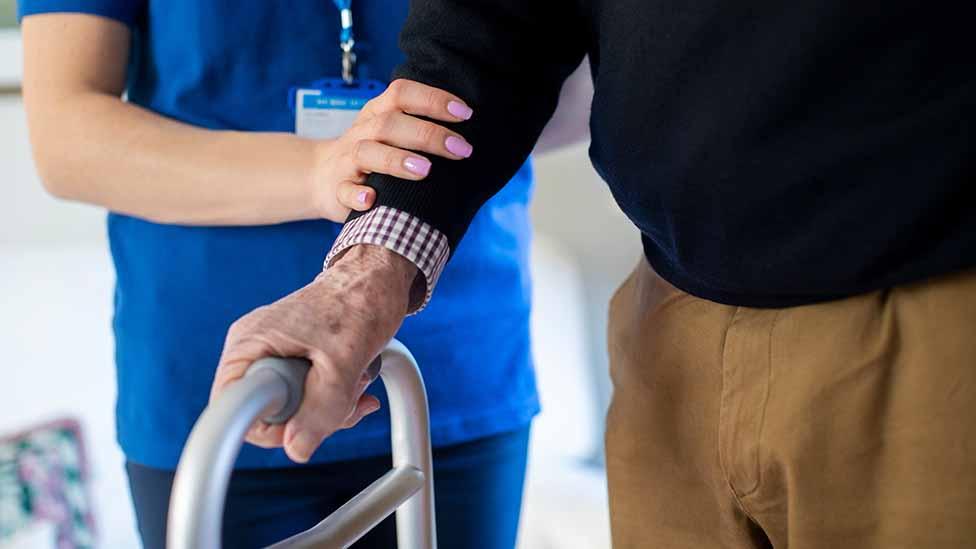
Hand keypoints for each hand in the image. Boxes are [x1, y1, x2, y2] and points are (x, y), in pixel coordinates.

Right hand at [210, 245, 416, 461]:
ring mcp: (274, 352)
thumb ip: (322, 408)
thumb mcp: (344, 361)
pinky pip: (306, 394)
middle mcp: (255, 348)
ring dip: (330, 407)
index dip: (269, 428)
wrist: (379, 279)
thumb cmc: (360, 302)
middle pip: (265, 413)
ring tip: (357, 381)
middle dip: (311, 416)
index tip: (306, 421)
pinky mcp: (295, 356)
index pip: (232, 410)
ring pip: (291, 407)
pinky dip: (334, 397)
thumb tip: (297, 450)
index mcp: (250, 344)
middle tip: (345, 397)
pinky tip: (359, 382)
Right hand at [312, 79, 474, 221]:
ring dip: (396, 160)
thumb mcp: (392, 133)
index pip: (402, 94)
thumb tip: (474, 132)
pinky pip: (344, 190)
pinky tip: (372, 200)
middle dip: (428, 135)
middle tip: (461, 149)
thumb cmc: (373, 154)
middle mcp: (363, 132)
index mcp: (378, 113)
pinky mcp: (338, 190)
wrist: (320, 176)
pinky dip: (357, 195)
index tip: (465, 114)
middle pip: (390, 124)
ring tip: (425, 171)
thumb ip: (422, 127)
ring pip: (366, 153)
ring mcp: (348, 161)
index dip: (433, 99)